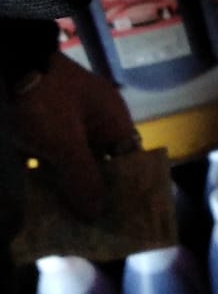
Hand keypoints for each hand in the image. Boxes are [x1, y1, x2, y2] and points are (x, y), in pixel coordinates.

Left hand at [11, 51, 136, 221]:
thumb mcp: (65, 143)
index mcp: (113, 120)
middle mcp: (95, 121)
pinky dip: (47, 176)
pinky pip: (51, 157)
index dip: (126, 188)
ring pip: (74, 163)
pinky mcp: (42, 126)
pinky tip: (41, 200)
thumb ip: (83, 179)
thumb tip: (97, 214)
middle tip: (89, 227)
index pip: (129, 160)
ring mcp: (67, 122)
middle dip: (94, 194)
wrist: (7, 66)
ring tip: (65, 221)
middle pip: (100, 164)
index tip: (120, 218)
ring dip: (68, 187)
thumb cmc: (45, 102)